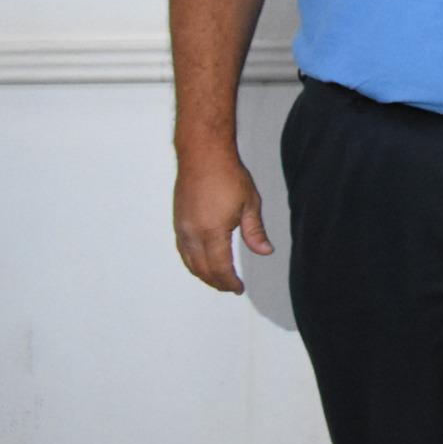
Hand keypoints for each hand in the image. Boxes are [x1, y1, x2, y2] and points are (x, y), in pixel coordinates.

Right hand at [172, 149, 272, 293]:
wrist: (202, 155)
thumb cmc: (227, 176)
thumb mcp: (249, 204)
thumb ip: (255, 232)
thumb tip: (265, 252)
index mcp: (211, 232)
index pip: (219, 268)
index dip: (229, 282)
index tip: (238, 288)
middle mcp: (192, 233)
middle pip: (202, 269)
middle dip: (216, 282)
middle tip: (230, 287)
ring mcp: (182, 227)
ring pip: (189, 261)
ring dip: (203, 274)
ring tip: (218, 279)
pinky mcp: (177, 221)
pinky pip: (182, 250)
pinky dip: (192, 261)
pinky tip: (201, 262)